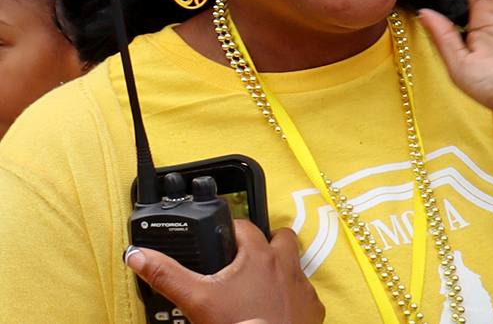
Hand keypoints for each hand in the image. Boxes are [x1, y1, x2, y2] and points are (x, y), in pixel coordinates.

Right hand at [125, 220, 323, 323]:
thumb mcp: (195, 300)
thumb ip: (167, 275)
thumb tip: (139, 256)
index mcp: (259, 256)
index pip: (244, 226)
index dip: (229, 228)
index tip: (220, 235)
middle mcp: (286, 265)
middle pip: (280, 238)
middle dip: (265, 241)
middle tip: (246, 254)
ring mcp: (302, 286)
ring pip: (294, 264)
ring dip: (279, 267)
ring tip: (258, 279)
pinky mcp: (312, 307)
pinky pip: (304, 291)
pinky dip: (290, 293)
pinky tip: (274, 304)